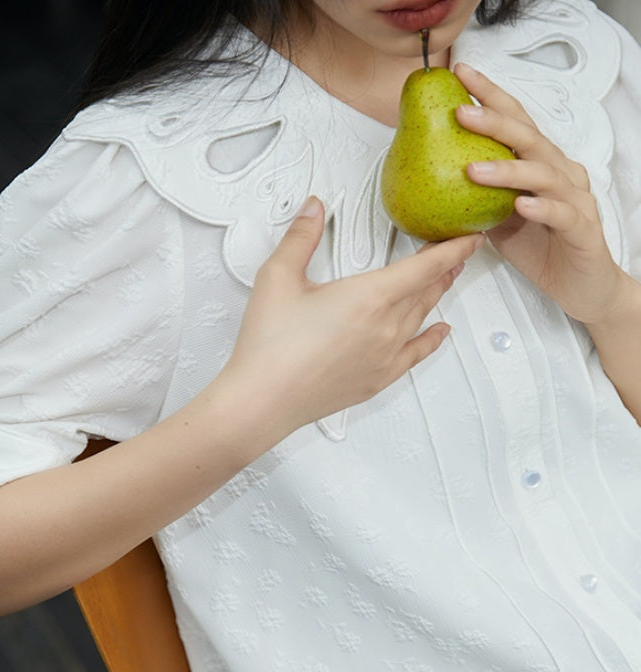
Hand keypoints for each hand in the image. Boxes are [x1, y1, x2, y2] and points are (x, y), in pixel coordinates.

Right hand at [226, 197, 483, 432]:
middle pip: (427, 290)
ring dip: (436, 296)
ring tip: (445, 280)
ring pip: (422, 318)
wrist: (263, 400)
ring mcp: (385, 356)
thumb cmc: (269, 346)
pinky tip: (440, 331)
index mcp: (369, 297)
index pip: (425, 267)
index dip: (452, 249)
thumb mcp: (279, 278)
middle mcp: (386, 327)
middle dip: (443, 268)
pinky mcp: (377, 379)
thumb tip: (314, 208)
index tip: (471, 237)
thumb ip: (301, 237)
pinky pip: (416, 354)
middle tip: (455, 253)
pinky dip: (432, 339)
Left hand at [453, 62, 626, 326]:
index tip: (460, 76)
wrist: (584, 287)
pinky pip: (561, 214)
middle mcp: (561, 174)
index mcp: (542, 166)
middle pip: (529, 139)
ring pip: (543, 175)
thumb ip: (479, 199)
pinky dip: (541, 208)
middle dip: (495, 122)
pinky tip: (521, 205)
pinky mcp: (582, 230)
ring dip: (508, 169)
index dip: (491, 98)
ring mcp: (575, 200)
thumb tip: (435, 183)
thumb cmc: (543, 250)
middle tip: (461, 113)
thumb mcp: (501, 222)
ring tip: (473, 169)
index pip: (516, 123)